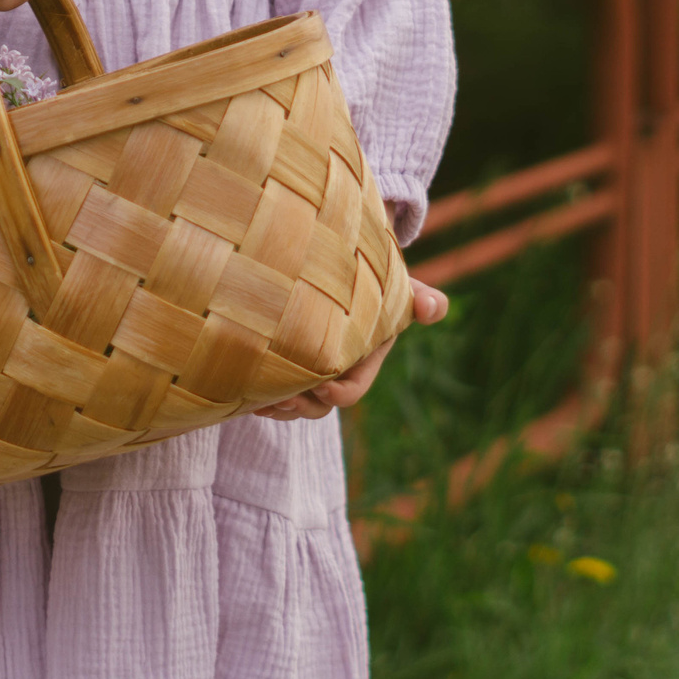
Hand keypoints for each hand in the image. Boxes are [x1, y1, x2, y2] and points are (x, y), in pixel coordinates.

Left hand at [251, 279, 449, 421]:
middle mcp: (334, 371)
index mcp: (360, 361)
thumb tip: (434, 307)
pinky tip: (244, 389)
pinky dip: (260, 393)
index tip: (322, 387)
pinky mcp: (284, 362)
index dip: (338, 394)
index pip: (351, 390)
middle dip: (301, 406)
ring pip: (294, 403)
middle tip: (280, 397)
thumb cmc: (370, 279)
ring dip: (278, 405)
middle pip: (318, 406)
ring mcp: (308, 370)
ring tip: (258, 399)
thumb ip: (419, 296)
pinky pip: (272, 390)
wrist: (335, 271)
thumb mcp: (396, 287)